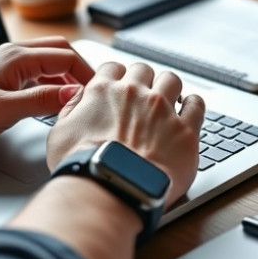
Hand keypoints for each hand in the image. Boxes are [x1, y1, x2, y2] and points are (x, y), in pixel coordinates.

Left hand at [0, 37, 94, 149]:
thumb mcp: (4, 111)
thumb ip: (43, 100)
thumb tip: (75, 93)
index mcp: (16, 56)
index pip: (67, 56)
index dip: (87, 74)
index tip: (98, 94)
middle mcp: (13, 53)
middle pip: (61, 51)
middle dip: (81, 69)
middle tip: (93, 92)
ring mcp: (7, 63)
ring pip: (49, 61)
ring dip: (67, 75)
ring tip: (77, 98)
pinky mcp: (2, 75)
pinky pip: (37, 71)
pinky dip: (52, 82)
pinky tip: (54, 99)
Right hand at [46, 62, 204, 206]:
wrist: (111, 190)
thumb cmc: (83, 167)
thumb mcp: (60, 133)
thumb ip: (71, 109)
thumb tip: (79, 97)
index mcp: (103, 91)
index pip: (112, 68)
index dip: (116, 78)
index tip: (118, 88)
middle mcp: (135, 93)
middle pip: (143, 70)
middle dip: (143, 81)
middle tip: (142, 98)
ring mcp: (162, 109)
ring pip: (171, 80)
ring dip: (168, 88)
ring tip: (168, 101)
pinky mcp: (185, 130)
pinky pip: (197, 104)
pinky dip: (193, 105)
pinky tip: (189, 110)